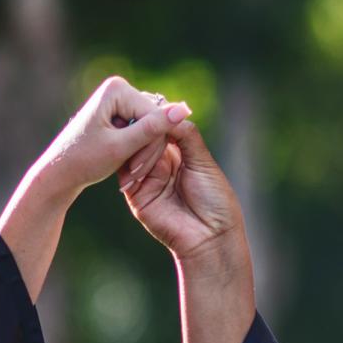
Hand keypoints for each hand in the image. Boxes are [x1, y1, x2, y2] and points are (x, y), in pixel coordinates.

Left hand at [0, 78, 190, 301]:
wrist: (60, 172)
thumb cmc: (85, 160)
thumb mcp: (122, 146)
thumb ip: (154, 128)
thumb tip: (185, 109)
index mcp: (118, 89)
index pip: (157, 117)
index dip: (151, 146)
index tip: (132, 169)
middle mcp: (120, 88)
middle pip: (157, 121)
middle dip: (147, 150)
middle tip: (130, 175)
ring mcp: (122, 100)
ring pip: (155, 130)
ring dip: (145, 153)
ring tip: (127, 172)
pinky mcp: (123, 113)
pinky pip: (147, 132)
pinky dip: (139, 151)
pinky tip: (125, 163)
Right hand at [118, 118, 246, 265]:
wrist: (210, 236)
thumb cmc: (215, 200)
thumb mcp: (203, 162)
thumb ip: (186, 136)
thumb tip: (170, 111)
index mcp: (181, 155)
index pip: (162, 129)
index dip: (157, 117)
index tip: (153, 106)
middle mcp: (161, 165)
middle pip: (144, 138)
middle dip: (143, 128)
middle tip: (142, 119)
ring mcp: (147, 178)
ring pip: (133, 152)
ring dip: (136, 144)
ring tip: (139, 136)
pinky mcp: (136, 193)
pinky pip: (126, 172)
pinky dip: (128, 160)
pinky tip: (131, 151)